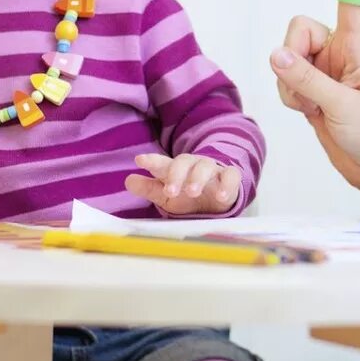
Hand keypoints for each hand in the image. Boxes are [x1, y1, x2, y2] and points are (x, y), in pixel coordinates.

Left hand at [125, 153, 241, 214]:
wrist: (217, 200)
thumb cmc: (187, 196)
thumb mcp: (166, 195)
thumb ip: (148, 189)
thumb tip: (128, 180)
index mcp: (175, 169)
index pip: (162, 163)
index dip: (151, 161)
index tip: (140, 160)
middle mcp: (193, 166)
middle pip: (184, 162)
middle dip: (176, 175)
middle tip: (170, 191)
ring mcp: (212, 170)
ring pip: (205, 167)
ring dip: (198, 178)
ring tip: (193, 191)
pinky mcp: (230, 177)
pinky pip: (230, 176)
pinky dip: (227, 185)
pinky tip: (221, 196)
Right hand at [270, 0, 359, 191]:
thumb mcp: (345, 107)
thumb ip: (308, 80)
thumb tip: (275, 54)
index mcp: (357, 48)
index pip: (350, 2)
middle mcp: (338, 53)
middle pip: (299, 30)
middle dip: (292, 57)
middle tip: (306, 84)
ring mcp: (323, 73)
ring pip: (287, 58)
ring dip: (291, 84)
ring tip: (314, 106)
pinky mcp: (312, 92)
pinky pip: (285, 81)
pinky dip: (289, 96)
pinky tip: (308, 112)